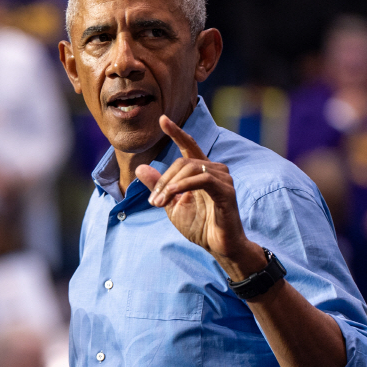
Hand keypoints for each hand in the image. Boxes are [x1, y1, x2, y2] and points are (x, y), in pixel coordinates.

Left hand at [136, 115, 264, 280]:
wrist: (218, 246)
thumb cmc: (199, 226)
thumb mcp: (172, 205)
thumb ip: (159, 186)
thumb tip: (140, 168)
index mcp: (202, 171)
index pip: (189, 146)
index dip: (176, 132)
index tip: (162, 119)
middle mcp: (215, 170)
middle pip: (183, 161)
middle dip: (163, 180)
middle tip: (152, 201)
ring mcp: (223, 179)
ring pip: (190, 169)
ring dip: (169, 186)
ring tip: (159, 203)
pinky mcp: (226, 191)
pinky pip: (202, 179)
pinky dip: (183, 186)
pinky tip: (172, 195)